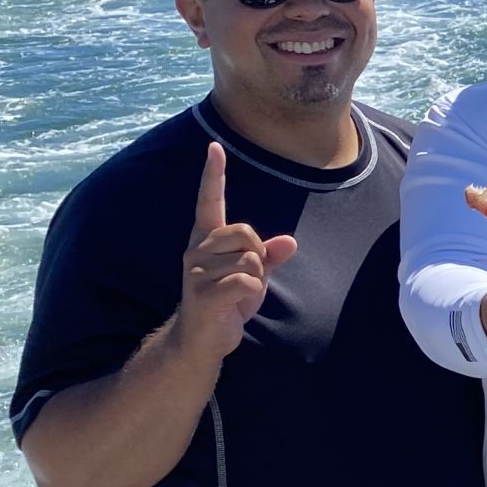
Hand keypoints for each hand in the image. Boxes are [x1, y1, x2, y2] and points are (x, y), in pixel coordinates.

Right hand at [175, 140, 295, 362]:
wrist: (203, 339)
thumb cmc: (227, 303)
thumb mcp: (253, 277)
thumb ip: (269, 258)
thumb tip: (290, 242)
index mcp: (206, 240)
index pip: (209, 201)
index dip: (213, 175)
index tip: (215, 147)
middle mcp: (196, 249)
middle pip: (246, 232)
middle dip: (258, 256)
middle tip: (245, 278)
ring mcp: (196, 270)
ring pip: (250, 260)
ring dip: (255, 279)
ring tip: (237, 294)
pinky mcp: (203, 293)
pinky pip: (247, 281)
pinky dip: (253, 294)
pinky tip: (237, 305)